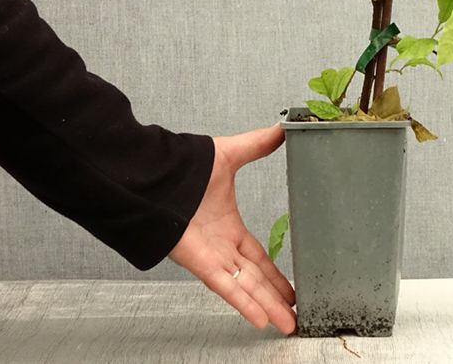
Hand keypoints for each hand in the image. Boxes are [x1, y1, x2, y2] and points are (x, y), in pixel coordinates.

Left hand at [167, 123, 296, 334]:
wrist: (156, 177)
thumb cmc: (188, 167)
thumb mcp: (232, 154)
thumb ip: (258, 144)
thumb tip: (281, 129)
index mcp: (229, 226)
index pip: (257, 256)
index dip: (274, 272)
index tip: (290, 286)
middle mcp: (222, 246)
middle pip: (255, 278)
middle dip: (275, 296)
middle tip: (295, 313)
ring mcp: (212, 256)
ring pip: (246, 287)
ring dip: (267, 305)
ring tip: (288, 324)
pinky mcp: (201, 263)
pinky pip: (227, 287)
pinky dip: (244, 302)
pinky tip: (261, 318)